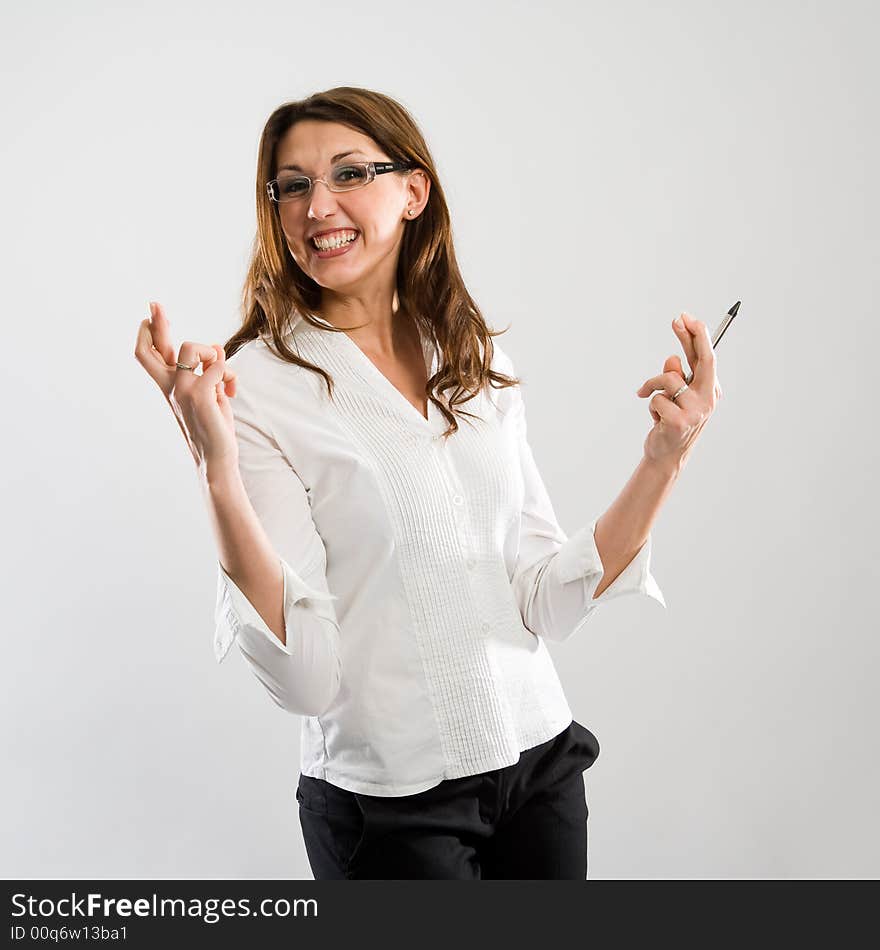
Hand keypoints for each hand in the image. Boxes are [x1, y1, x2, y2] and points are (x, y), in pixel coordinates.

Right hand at [133, 301, 238, 473]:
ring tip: (223, 377)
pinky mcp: (200, 395)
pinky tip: (231, 392)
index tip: (148, 316)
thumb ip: (208, 373)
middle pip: (152, 348)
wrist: (216, 459)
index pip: (147, 356)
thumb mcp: (209, 396)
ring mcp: (182, 390)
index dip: (147, 334)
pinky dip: (228, 374)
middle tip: (155, 303)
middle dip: (157, 322)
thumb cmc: (214, 429)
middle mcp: (170, 387)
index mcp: (169, 387)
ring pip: (192, 347)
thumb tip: (216, 346)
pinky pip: (217, 365)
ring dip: (212, 353)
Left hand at [635, 312, 721, 470]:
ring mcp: (697, 411)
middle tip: (677, 319)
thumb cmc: (670, 421)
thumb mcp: (674, 396)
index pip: (707, 358)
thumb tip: (672, 359)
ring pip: (669, 379)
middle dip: (691, 336)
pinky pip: (657, 399)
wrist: (665, 454)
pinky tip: (655, 419)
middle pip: (705, 360)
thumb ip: (675, 375)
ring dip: (652, 386)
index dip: (698, 336)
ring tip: (650, 399)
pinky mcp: (680, 421)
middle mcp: (708, 399)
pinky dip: (650, 405)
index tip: (686, 318)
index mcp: (709, 390)